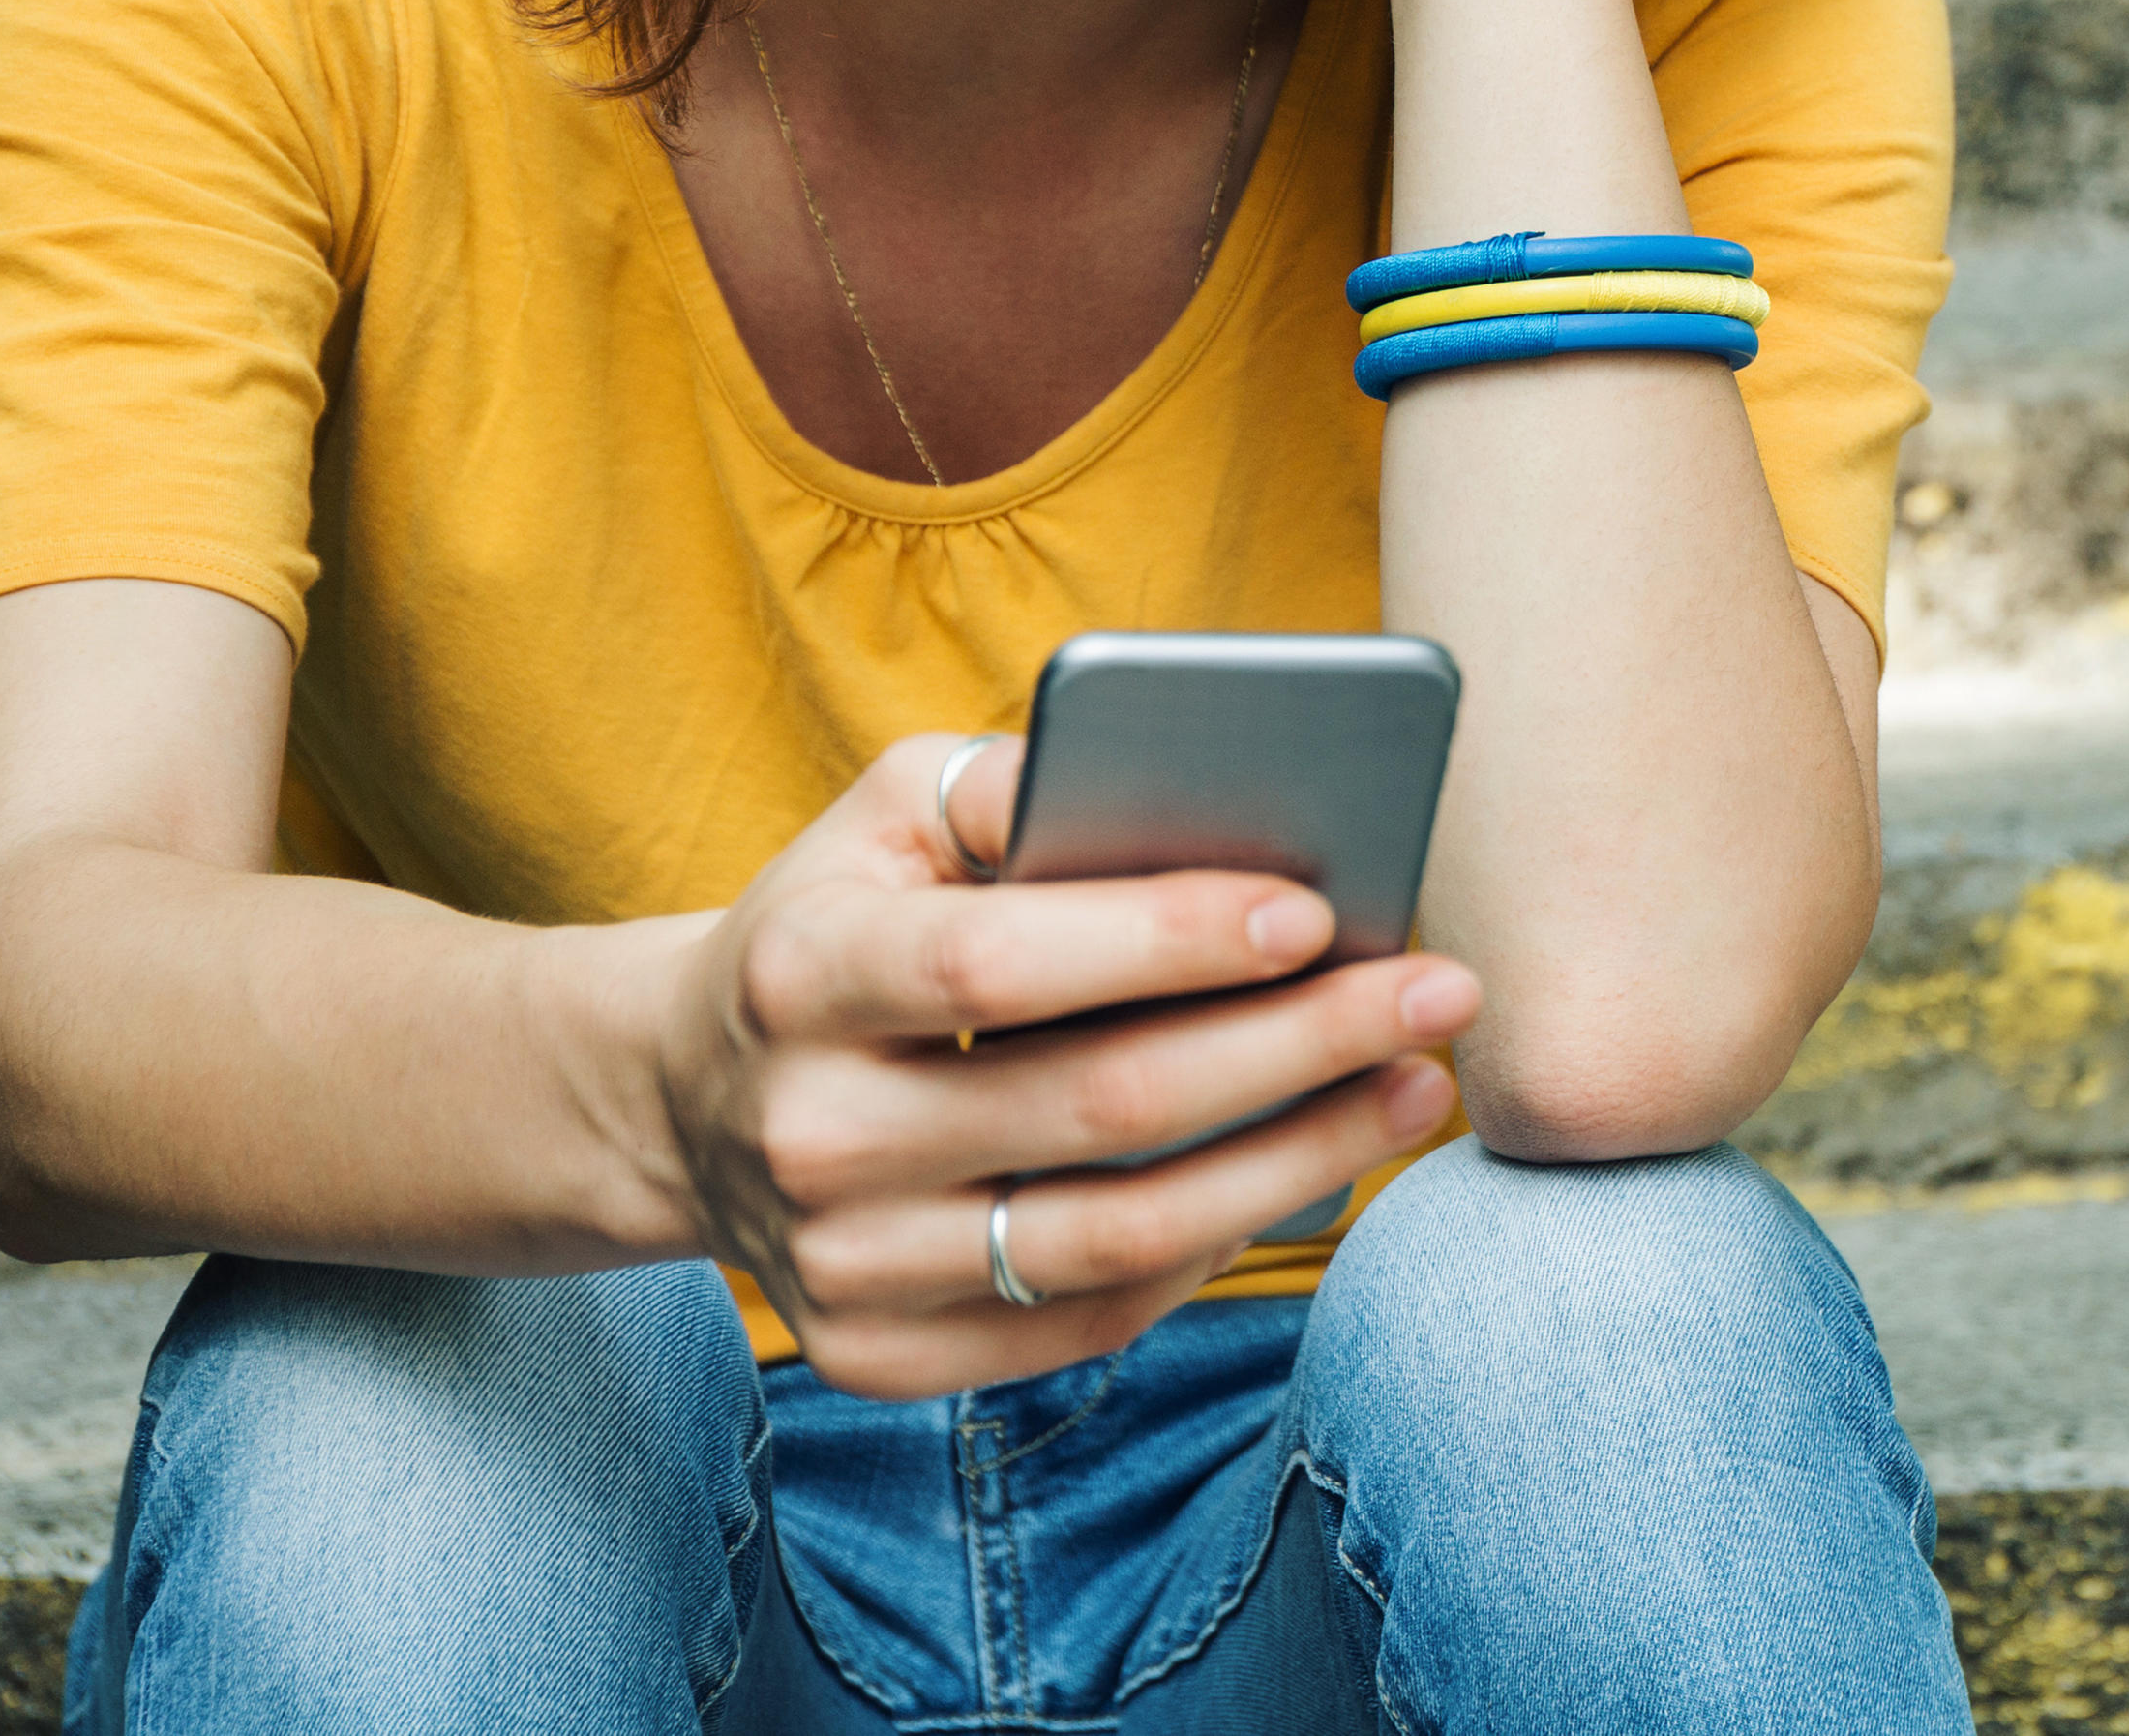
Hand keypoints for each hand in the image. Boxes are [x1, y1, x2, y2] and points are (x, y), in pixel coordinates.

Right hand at [645, 732, 1471, 1399]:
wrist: (689, 1096)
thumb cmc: (845, 917)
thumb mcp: (892, 811)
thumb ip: (1019, 781)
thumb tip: (1183, 774)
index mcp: (803, 973)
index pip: (1001, 962)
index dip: (1167, 938)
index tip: (1316, 910)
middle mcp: (811, 1133)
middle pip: (1099, 1106)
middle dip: (1299, 1045)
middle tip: (1440, 989)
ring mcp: (841, 1265)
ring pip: (1118, 1235)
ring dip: (1297, 1161)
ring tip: (1415, 1086)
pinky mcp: (878, 1354)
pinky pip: (1090, 1317)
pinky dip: (1217, 1250)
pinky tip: (1307, 1171)